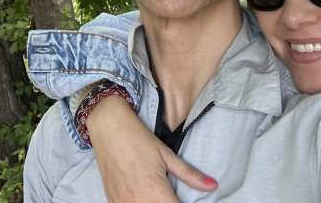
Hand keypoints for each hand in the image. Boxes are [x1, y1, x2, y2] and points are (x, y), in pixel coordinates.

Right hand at [87, 95, 217, 202]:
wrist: (108, 126)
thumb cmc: (137, 138)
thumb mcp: (166, 155)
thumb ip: (190, 175)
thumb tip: (213, 185)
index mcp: (156, 193)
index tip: (186, 200)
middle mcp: (139, 202)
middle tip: (171, 195)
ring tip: (158, 195)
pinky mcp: (112, 201)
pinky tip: (142, 197)